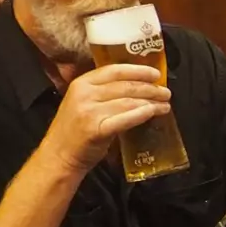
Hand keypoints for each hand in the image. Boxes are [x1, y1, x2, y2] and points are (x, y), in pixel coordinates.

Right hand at [41, 62, 173, 175]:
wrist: (59, 156)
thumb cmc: (75, 130)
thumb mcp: (84, 102)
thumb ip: (105, 92)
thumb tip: (138, 85)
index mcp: (82, 83)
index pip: (115, 70)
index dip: (138, 70)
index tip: (156, 74)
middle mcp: (84, 94)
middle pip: (125, 85)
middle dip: (150, 88)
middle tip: (166, 92)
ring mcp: (89, 111)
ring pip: (129, 101)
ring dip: (151, 102)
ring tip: (165, 104)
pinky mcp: (96, 129)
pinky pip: (126, 118)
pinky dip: (143, 114)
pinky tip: (154, 113)